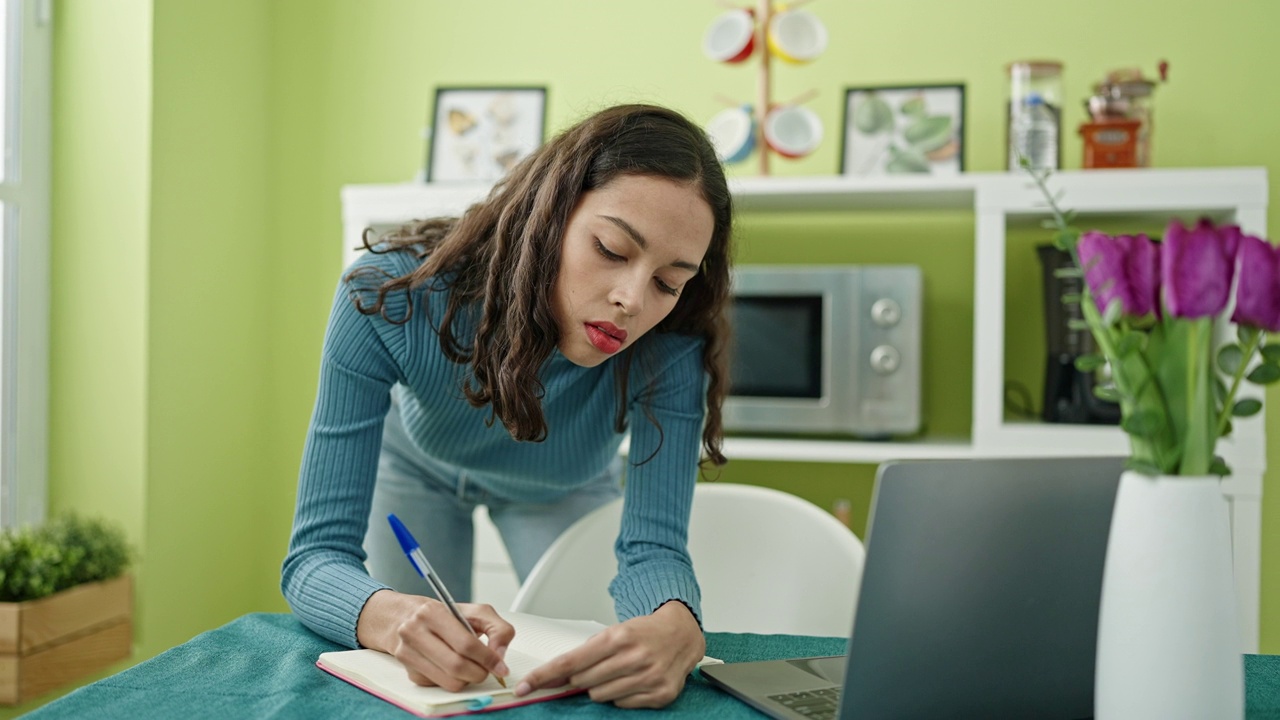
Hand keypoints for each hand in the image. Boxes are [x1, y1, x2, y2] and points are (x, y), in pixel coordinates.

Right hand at [356, 589, 514, 691]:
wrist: (403, 619)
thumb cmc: (443, 615)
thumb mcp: (474, 612)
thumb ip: (497, 628)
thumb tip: (500, 654)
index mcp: (432, 613)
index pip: (465, 643)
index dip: (488, 658)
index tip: (500, 666)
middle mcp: (414, 632)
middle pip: (457, 666)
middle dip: (479, 672)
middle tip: (488, 670)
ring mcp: (408, 654)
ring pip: (449, 681)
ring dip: (468, 679)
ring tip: (472, 667)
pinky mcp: (409, 672)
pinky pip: (440, 686)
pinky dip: (454, 680)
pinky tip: (453, 667)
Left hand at [515, 600, 705, 708]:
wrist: (682, 633)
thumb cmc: (644, 632)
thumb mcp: (615, 631)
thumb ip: (588, 652)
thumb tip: (559, 675)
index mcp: (618, 638)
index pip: (571, 662)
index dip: (545, 676)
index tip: (526, 686)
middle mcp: (634, 658)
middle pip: (584, 681)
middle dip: (580, 678)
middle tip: (591, 670)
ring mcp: (648, 678)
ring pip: (601, 696)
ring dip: (601, 688)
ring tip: (617, 673)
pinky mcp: (660, 694)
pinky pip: (622, 705)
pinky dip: (621, 696)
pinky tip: (631, 682)